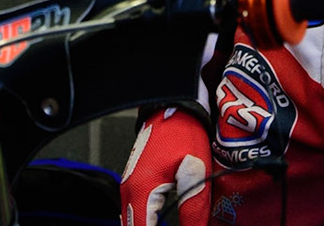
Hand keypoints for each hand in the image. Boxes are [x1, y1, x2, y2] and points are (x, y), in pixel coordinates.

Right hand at [120, 107, 210, 225]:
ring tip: (173, 225)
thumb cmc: (183, 134)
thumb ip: (193, 212)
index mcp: (141, 193)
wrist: (173, 108)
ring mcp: (128, 190)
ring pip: (132, 224)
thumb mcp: (195, 175)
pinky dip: (146, 225)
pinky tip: (161, 225)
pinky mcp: (133, 186)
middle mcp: (129, 194)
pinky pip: (134, 216)